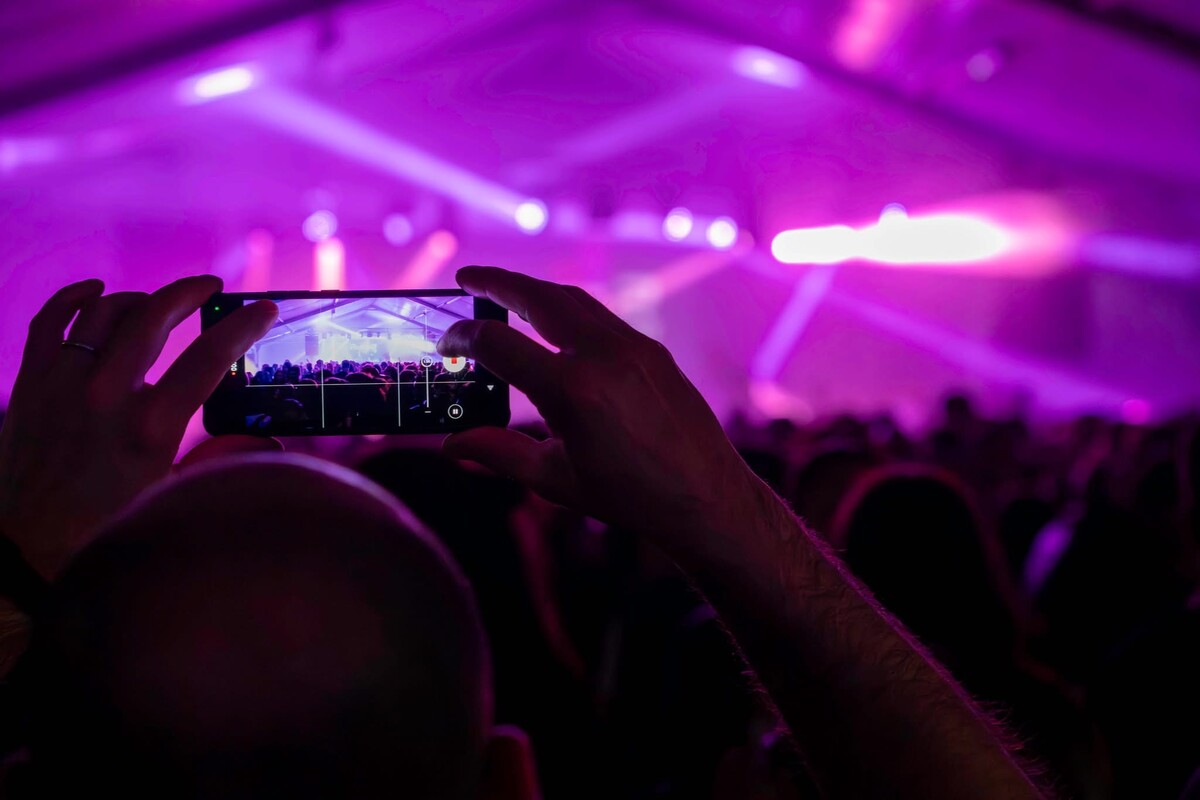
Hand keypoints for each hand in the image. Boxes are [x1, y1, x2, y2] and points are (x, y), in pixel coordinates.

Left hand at [0, 276, 276, 577]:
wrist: (28, 553)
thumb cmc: (106, 531)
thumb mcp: (172, 498)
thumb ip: (219, 461)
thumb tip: (269, 443)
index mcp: (151, 428)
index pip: (209, 357)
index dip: (242, 326)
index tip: (262, 310)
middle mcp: (106, 396)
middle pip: (155, 317)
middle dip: (190, 292)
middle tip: (211, 287)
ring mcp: (62, 385)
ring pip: (105, 312)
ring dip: (139, 298)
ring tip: (159, 303)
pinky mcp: (30, 385)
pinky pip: (51, 321)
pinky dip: (74, 298)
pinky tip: (95, 291)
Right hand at [437, 267, 759, 560]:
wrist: (705, 497)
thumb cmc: (629, 497)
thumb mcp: (555, 479)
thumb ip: (498, 454)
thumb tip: (451, 446)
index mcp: (571, 390)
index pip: (498, 344)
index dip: (463, 339)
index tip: (446, 343)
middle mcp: (602, 356)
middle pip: (537, 297)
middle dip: (497, 282)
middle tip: (468, 278)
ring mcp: (633, 348)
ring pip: (573, 299)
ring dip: (535, 290)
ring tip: (506, 292)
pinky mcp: (652, 351)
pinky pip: (601, 317)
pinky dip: (569, 310)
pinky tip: (554, 324)